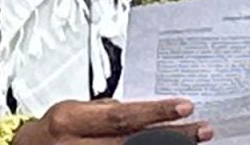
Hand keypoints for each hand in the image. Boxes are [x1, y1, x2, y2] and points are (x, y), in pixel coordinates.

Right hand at [13, 98, 212, 144]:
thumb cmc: (47, 135)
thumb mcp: (69, 114)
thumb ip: (102, 112)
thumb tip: (142, 109)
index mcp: (69, 120)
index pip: (121, 116)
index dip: (155, 113)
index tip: (185, 107)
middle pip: (131, 142)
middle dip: (170, 137)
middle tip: (202, 130)